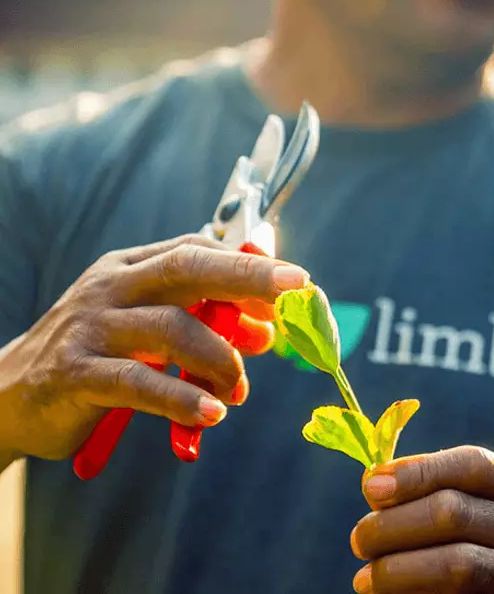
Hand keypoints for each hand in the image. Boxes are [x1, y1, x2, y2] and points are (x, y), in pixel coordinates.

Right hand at [0, 234, 308, 461]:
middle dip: (246, 275)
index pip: (195, 250)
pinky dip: (181, 398)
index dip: (247, 265)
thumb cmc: (96, 353)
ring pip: (170, 329)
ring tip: (240, 389)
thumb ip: (201, 322)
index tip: (293, 282)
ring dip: (220, 359)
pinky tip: (211, 414)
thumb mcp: (146, 326)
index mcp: (131, 269)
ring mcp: (92, 327)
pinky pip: (139, 383)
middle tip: (295, 289)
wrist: (11, 392)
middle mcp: (112, 288)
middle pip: (187, 268)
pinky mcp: (76, 374)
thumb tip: (264, 332)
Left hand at [351, 446, 493, 592]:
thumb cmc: (484, 544)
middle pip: (454, 512)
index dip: (417, 472)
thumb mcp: (471, 507)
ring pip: (457, 564)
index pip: (471, 464)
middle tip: (359, 540)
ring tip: (364, 577)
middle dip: (394, 525)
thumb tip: (373, 483)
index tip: (371, 487)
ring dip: (397, 569)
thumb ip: (428, 490)